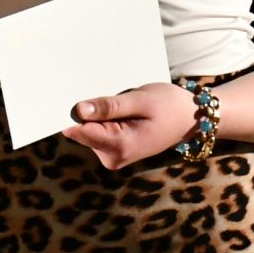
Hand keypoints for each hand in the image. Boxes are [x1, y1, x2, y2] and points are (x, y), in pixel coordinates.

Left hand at [62, 82, 199, 170]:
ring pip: (88, 130)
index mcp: (120, 146)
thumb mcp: (140, 100)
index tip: (64, 97)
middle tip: (105, 94)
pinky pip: (96, 132)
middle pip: (82, 131)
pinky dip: (102, 119)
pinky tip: (118, 110)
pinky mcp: (112, 151)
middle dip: (87, 112)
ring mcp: (112, 156)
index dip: (71, 113)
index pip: (80, 132)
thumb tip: (79, 110)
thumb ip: (110, 107)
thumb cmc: (168, 106)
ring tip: (120, 103)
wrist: (189, 119)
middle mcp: (112, 157)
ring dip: (96, 114)